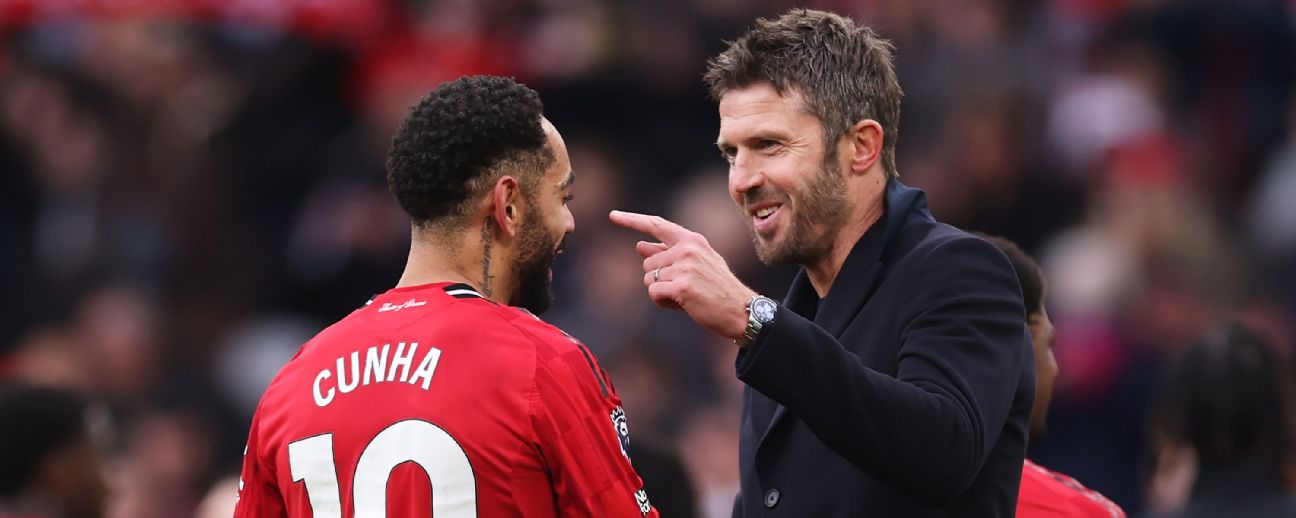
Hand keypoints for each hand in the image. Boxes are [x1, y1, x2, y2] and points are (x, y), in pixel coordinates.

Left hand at [609, 210, 756, 339]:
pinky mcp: (683, 286)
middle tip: (683, 288)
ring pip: (649, 279)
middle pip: (647, 263)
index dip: (632, 220)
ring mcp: (685, 267)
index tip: (612, 215)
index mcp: (692, 240)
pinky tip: (682, 304)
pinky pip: (654, 293)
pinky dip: (662, 302)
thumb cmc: (717, 288)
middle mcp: (688, 249)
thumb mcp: (696, 264)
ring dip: (661, 292)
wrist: (741, 310)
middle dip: (658, 279)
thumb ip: (669, 253)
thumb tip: (639, 246)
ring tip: (685, 296)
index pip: (657, 225)